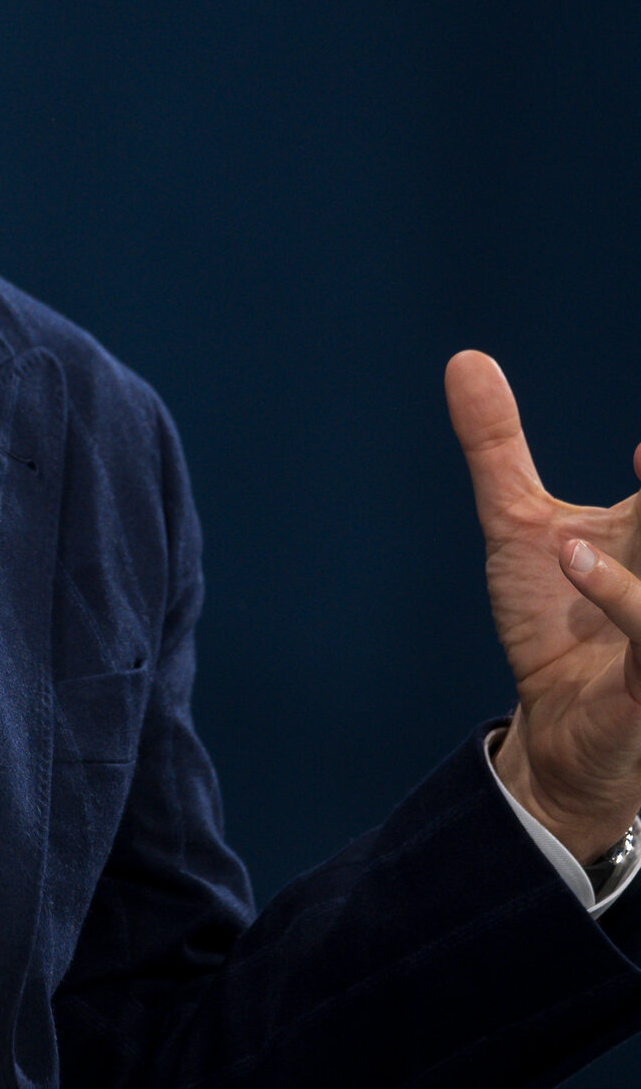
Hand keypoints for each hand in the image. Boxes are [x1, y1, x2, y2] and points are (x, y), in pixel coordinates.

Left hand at [447, 350, 640, 860]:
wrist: (554, 731)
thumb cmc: (557, 625)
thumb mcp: (519, 525)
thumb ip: (497, 446)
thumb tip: (466, 358)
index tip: (632, 441)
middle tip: (640, 460)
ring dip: (633, 566)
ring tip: (569, 543)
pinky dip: (625, 600)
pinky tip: (575, 562)